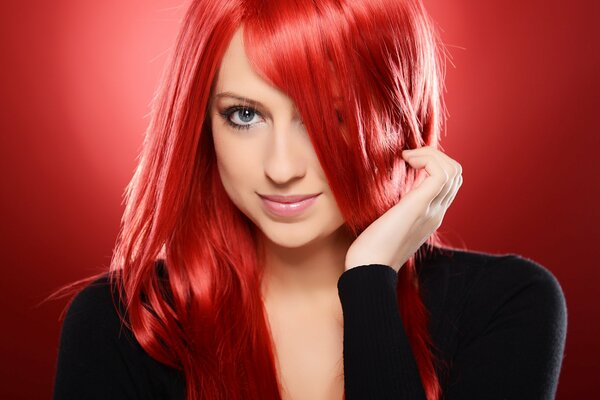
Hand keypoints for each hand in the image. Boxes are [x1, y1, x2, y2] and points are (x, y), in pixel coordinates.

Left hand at [344, 146, 462, 271]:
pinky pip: (440, 173)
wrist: (368, 269)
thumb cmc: (370, 248)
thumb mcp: (388, 223)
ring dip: (431, 154)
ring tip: (407, 158)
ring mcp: (432, 210)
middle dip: (434, 155)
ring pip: (453, 170)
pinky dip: (426, 158)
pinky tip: (406, 161)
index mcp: (431, 215)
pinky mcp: (420, 206)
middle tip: (408, 157)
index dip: (433, 164)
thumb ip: (396, 209)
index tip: (407, 162)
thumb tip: (387, 192)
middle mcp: (437, 212)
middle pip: (456, 173)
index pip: (449, 182)